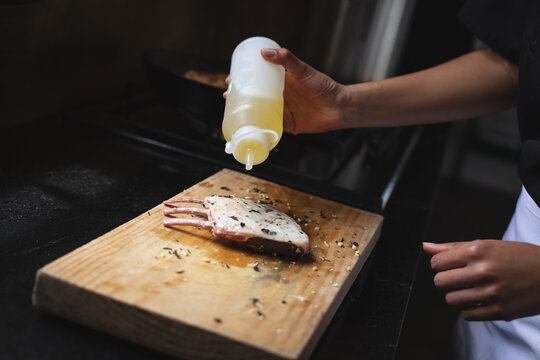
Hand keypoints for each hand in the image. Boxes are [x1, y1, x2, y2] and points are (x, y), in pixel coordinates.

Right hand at [223, 48, 345, 133]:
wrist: (338, 108)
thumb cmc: (323, 87)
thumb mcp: (303, 70)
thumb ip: (286, 60)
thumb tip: (264, 52)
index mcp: (282, 81)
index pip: (259, 78)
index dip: (244, 78)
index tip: (231, 77)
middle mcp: (280, 96)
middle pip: (255, 95)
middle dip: (240, 95)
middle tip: (227, 94)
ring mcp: (282, 110)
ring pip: (259, 111)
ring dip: (246, 111)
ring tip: (232, 109)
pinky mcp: (287, 125)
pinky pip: (269, 126)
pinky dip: (259, 126)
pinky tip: (247, 126)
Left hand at [424, 240, 539, 320]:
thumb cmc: (519, 257)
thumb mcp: (487, 245)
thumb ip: (453, 247)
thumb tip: (426, 247)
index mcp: (477, 251)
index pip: (437, 263)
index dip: (440, 265)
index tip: (449, 266)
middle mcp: (482, 271)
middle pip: (440, 282)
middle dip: (446, 281)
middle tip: (459, 279)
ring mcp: (491, 293)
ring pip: (450, 300)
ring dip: (456, 296)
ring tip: (469, 290)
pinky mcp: (499, 311)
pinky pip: (467, 315)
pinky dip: (469, 309)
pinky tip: (479, 301)